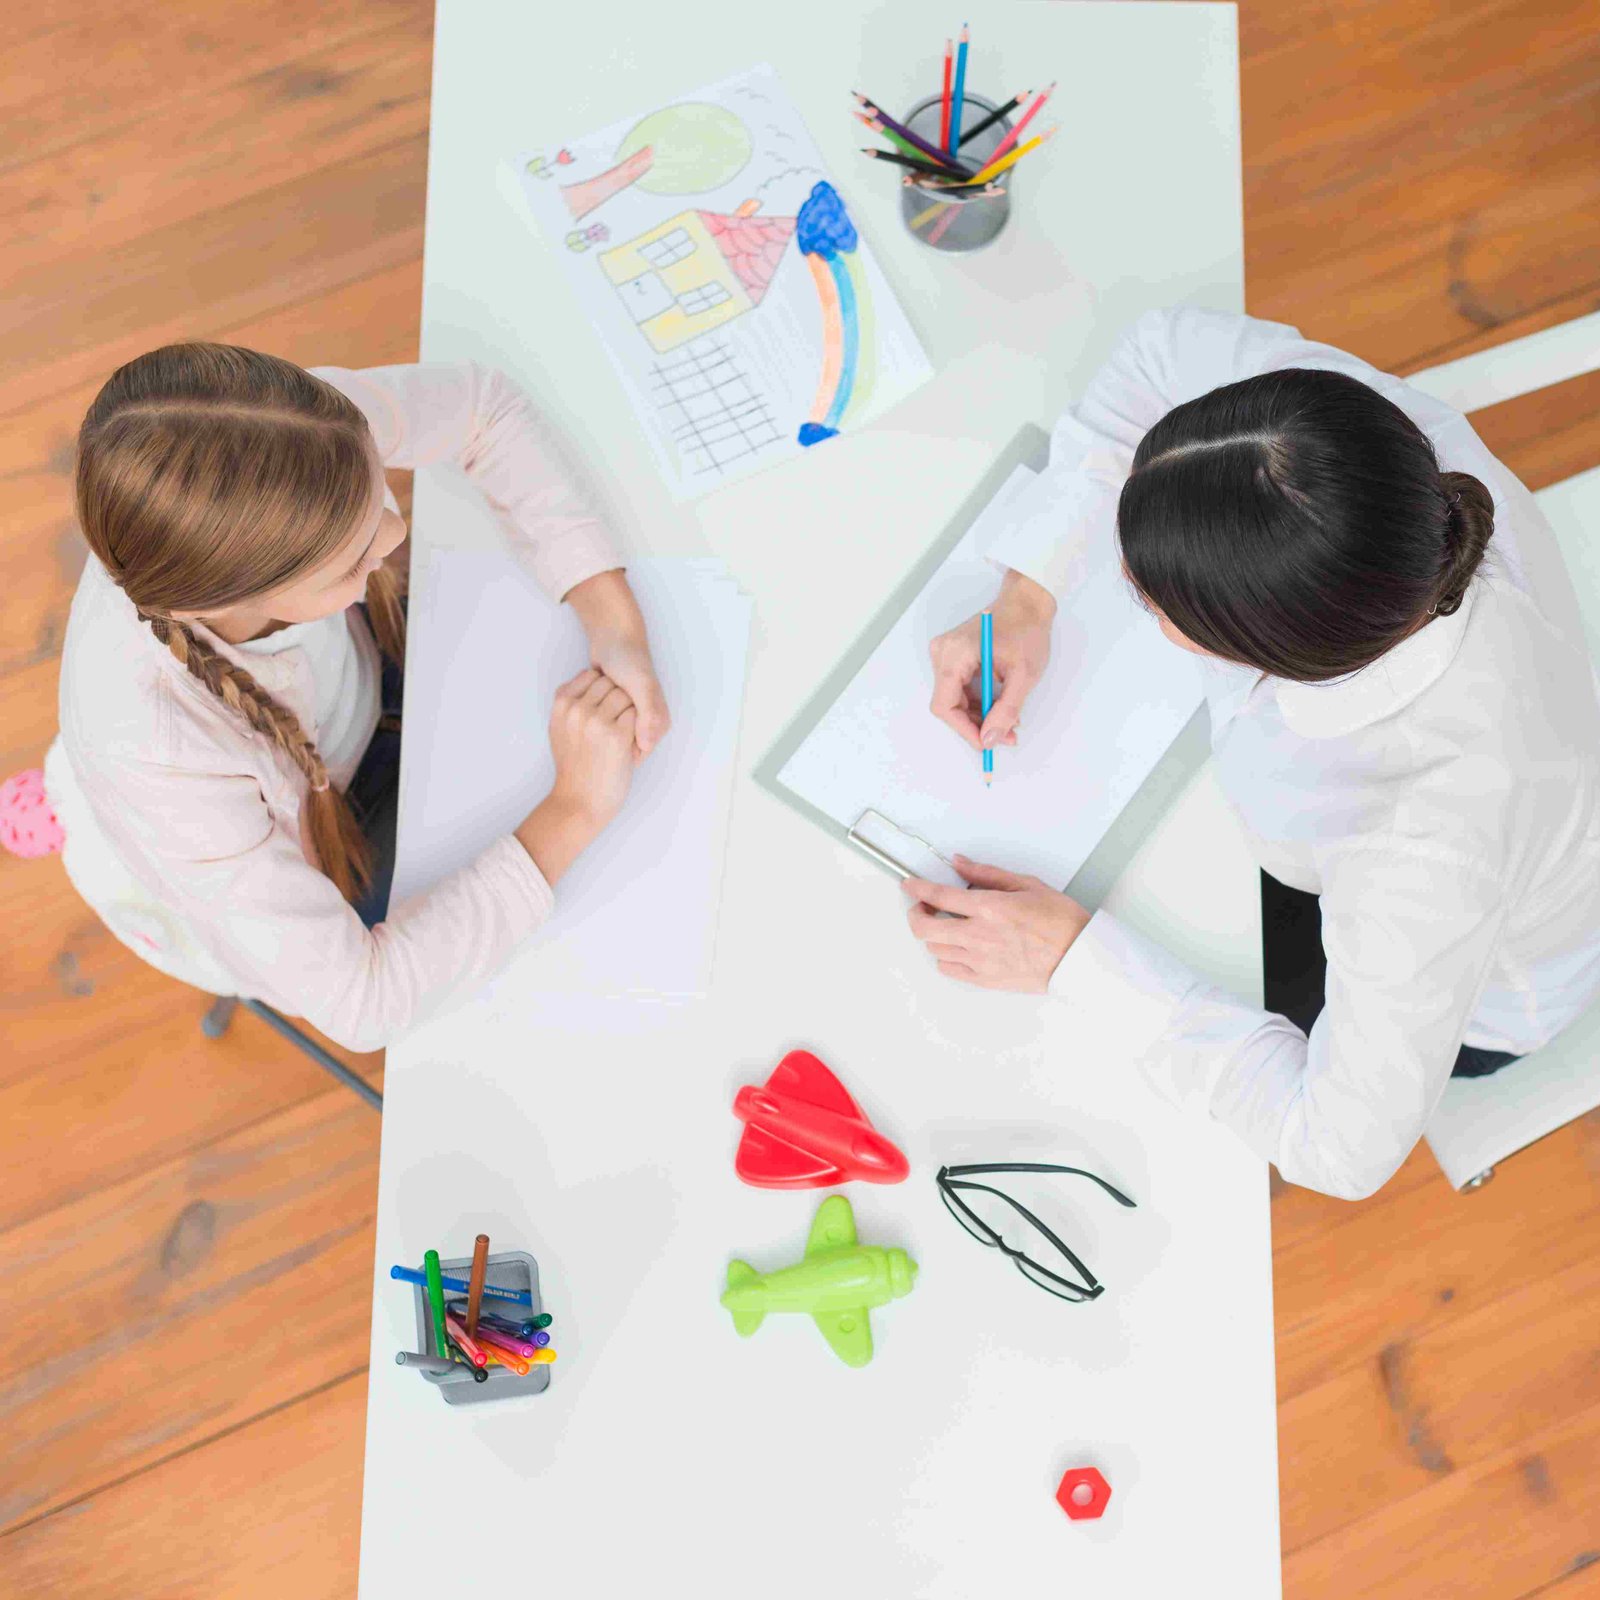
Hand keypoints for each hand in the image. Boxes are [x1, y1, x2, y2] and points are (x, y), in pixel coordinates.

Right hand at [547, 667, 637, 827]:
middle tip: (616, 722)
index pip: (592, 675)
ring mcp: (597, 721)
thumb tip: (589, 675)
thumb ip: (569, 703)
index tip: (604, 708)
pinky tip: (628, 743)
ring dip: (630, 712)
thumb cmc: (573, 767)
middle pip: (611, 683)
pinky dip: (638, 727)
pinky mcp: (618, 735)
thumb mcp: (558, 728)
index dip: (604, 689)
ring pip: (626, 696)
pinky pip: (637, 714)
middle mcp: (577, 709)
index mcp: (561, 704)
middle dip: (618, 698)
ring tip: (622, 732)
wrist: (580, 800)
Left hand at [565, 569, 670, 756]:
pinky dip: (589, 716)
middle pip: (620, 747)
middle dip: (606, 737)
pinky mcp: (610, 711)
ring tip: (592, 704)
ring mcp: (626, 718)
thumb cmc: (631, 660)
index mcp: (657, 723)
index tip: (606, 729)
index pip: (636, 753)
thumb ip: (649, 715)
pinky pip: (598, 723)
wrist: (615, 636)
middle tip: (594, 717)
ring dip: (596, 724)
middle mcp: (644, 723)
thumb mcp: (643, 687)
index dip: (620, 748)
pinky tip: (586, 702)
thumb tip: (647, 745)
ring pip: (607, 736)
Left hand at [902, 856, 1089, 991]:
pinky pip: (949, 969)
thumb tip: (960, 863)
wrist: (1079, 958)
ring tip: (946, 924)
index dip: (917, 888)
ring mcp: (980, 960)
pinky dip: (946, 956)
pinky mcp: (986, 979)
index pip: (938, 895)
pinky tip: (957, 946)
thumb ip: (987, 873)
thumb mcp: (1027, 884)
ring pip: (934, 948)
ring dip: (934, 933)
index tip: (910, 885)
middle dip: (916, 913)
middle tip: (923, 906)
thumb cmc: (1061, 922)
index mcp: (990, 908)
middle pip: (924, 927)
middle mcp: (980, 935)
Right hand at [928, 569, 1055, 752]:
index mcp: (954, 655)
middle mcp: (942, 654)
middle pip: (949, 704)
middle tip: (1005, 735)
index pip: (945, 705)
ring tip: (1007, 722)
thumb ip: (1005, 710)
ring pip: (955, 700)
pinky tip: (998, 706)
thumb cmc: (1026, 630)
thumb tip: (990, 738)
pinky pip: (960, 689)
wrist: (1027, 603)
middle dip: (976, 725)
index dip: (964, 730)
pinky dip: (979, 702)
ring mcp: (945, 654)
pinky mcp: (953, 657)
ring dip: (979, 716)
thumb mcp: (1023, 675)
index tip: (985, 743)